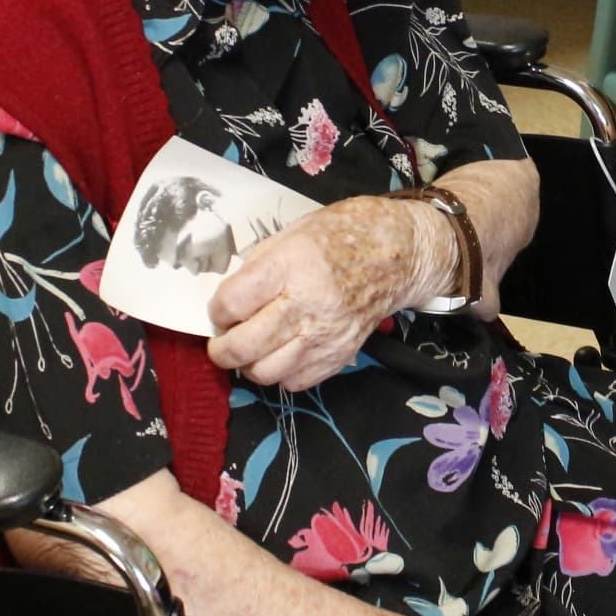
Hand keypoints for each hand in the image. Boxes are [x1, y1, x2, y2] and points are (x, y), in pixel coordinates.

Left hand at [205, 197, 435, 387]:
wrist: (398, 254)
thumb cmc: (343, 236)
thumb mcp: (293, 233)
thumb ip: (258, 266)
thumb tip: (229, 299)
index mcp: (291, 266)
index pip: (232, 303)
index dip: (216, 310)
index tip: (221, 308)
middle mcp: (308, 305)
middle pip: (243, 347)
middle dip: (221, 349)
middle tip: (223, 340)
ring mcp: (325, 335)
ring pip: (265, 373)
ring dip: (249, 365)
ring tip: (253, 348)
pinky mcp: (340, 356)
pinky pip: (295, 382)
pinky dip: (280, 372)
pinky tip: (283, 352)